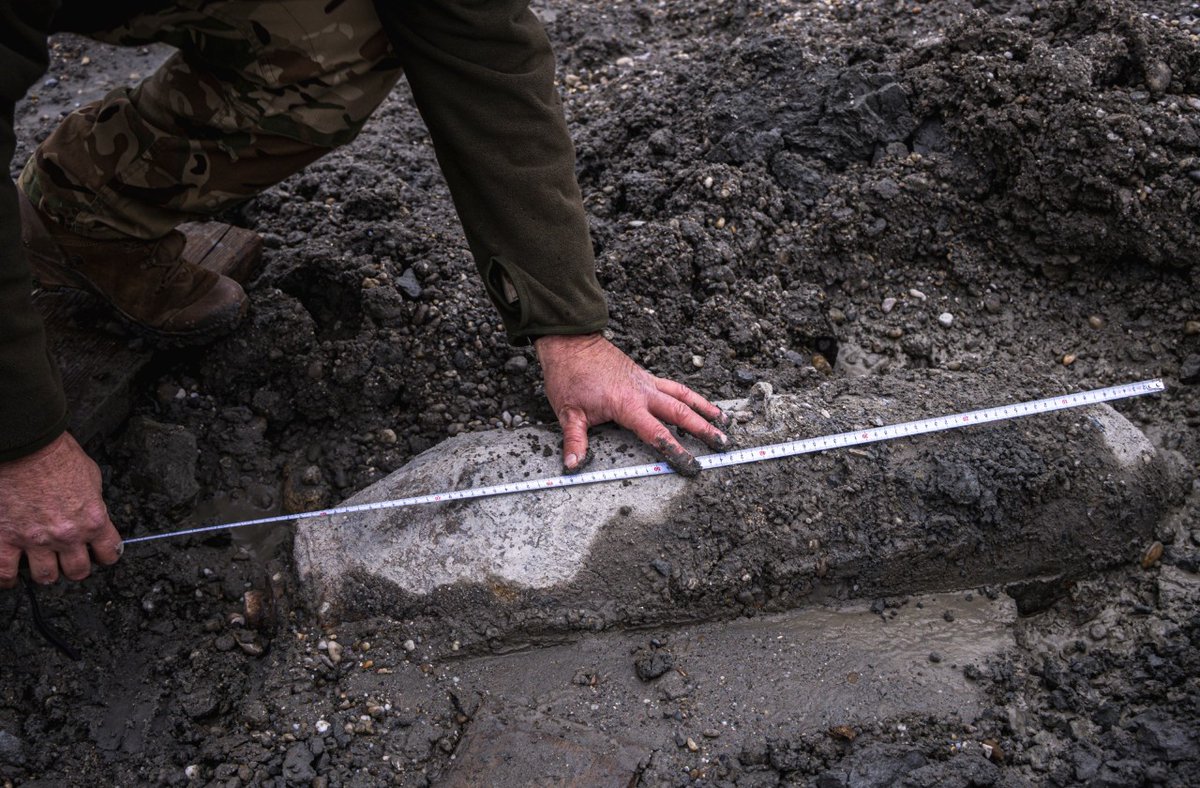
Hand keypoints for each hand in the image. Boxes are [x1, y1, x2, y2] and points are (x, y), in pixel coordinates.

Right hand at [0, 432, 121, 587]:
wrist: (26, 448)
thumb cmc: (57, 455)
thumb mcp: (91, 478)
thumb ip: (92, 502)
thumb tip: (90, 513)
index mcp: (93, 520)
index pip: (109, 552)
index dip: (106, 555)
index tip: (101, 554)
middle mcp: (67, 535)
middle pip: (77, 571)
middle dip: (75, 567)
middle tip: (70, 561)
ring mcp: (35, 540)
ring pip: (46, 576)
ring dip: (46, 573)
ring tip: (42, 566)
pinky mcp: (5, 538)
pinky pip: (4, 572)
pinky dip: (8, 578)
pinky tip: (11, 577)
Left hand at [534, 333, 729, 475]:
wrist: (570, 342)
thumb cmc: (568, 376)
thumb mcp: (567, 412)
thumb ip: (575, 440)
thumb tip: (572, 466)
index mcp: (627, 404)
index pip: (657, 434)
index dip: (676, 451)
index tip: (692, 465)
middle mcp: (643, 392)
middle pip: (681, 413)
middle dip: (704, 430)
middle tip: (724, 445)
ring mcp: (646, 381)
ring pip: (683, 395)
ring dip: (705, 408)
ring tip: (725, 421)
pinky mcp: (644, 375)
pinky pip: (674, 386)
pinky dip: (690, 395)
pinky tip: (699, 402)